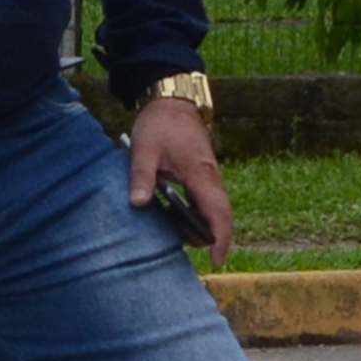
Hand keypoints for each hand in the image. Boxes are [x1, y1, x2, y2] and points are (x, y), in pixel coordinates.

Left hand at [125, 96, 232, 253]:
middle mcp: (210, 178)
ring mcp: (209, 176)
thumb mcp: (144, 149)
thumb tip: (139, 205)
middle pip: (220, 217)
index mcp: (199, 174)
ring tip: (171, 226)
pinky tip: (173, 212)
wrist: (173, 100)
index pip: (218, 213)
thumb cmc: (160, 123)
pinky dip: (196, 213)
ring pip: (214, 210)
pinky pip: (207, 201)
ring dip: (199, 225)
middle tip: (179, 242)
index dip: (220, 239)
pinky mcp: (203, 174)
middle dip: (207, 237)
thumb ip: (141, 177)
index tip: (216, 260)